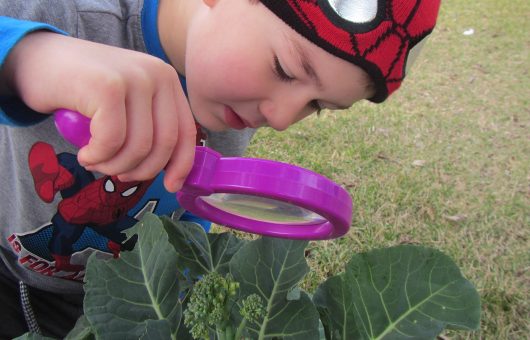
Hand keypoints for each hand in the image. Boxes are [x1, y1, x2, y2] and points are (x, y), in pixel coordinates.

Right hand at [2, 31, 194, 191]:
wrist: (35, 59)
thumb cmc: (83, 90)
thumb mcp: (127, 104)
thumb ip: (150, 126)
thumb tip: (173, 172)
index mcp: (167, 80)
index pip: (186, 131)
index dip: (182, 164)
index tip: (171, 186)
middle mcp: (157, 74)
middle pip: (165, 143)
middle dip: (141, 170)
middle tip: (118, 174)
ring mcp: (134, 78)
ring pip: (139, 146)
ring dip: (115, 167)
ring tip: (96, 162)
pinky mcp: (107, 87)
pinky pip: (112, 141)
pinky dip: (98, 156)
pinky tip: (85, 154)